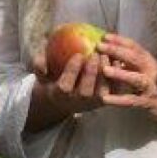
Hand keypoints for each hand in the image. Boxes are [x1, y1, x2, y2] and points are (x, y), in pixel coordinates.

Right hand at [29, 35, 155, 124]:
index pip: (65, 85)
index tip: (78, 55)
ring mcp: (92, 103)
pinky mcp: (105, 101)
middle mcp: (77, 102)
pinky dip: (118, 77)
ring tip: (108, 56)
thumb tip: (41, 62)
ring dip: (106, 75)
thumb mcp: (41, 73)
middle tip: (96, 54)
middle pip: (86, 91)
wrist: (66, 98)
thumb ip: (38, 65)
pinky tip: (118, 61)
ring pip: (102, 93)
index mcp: (60, 95)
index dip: (72, 71)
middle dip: (91, 73)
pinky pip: (113, 91)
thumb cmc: (54, 79)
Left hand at [89, 33, 156, 110]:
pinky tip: (105, 98)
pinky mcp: (147, 102)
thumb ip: (129, 58)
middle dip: (117, 50)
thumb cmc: (153, 83)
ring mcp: (151, 86)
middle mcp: (151, 70)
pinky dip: (118, 100)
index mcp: (148, 60)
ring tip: (105, 70)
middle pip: (135, 58)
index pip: (133, 46)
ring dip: (121, 74)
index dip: (119, 40)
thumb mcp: (143, 67)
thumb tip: (108, 47)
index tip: (104, 36)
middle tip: (99, 46)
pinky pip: (132, 100)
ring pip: (136, 79)